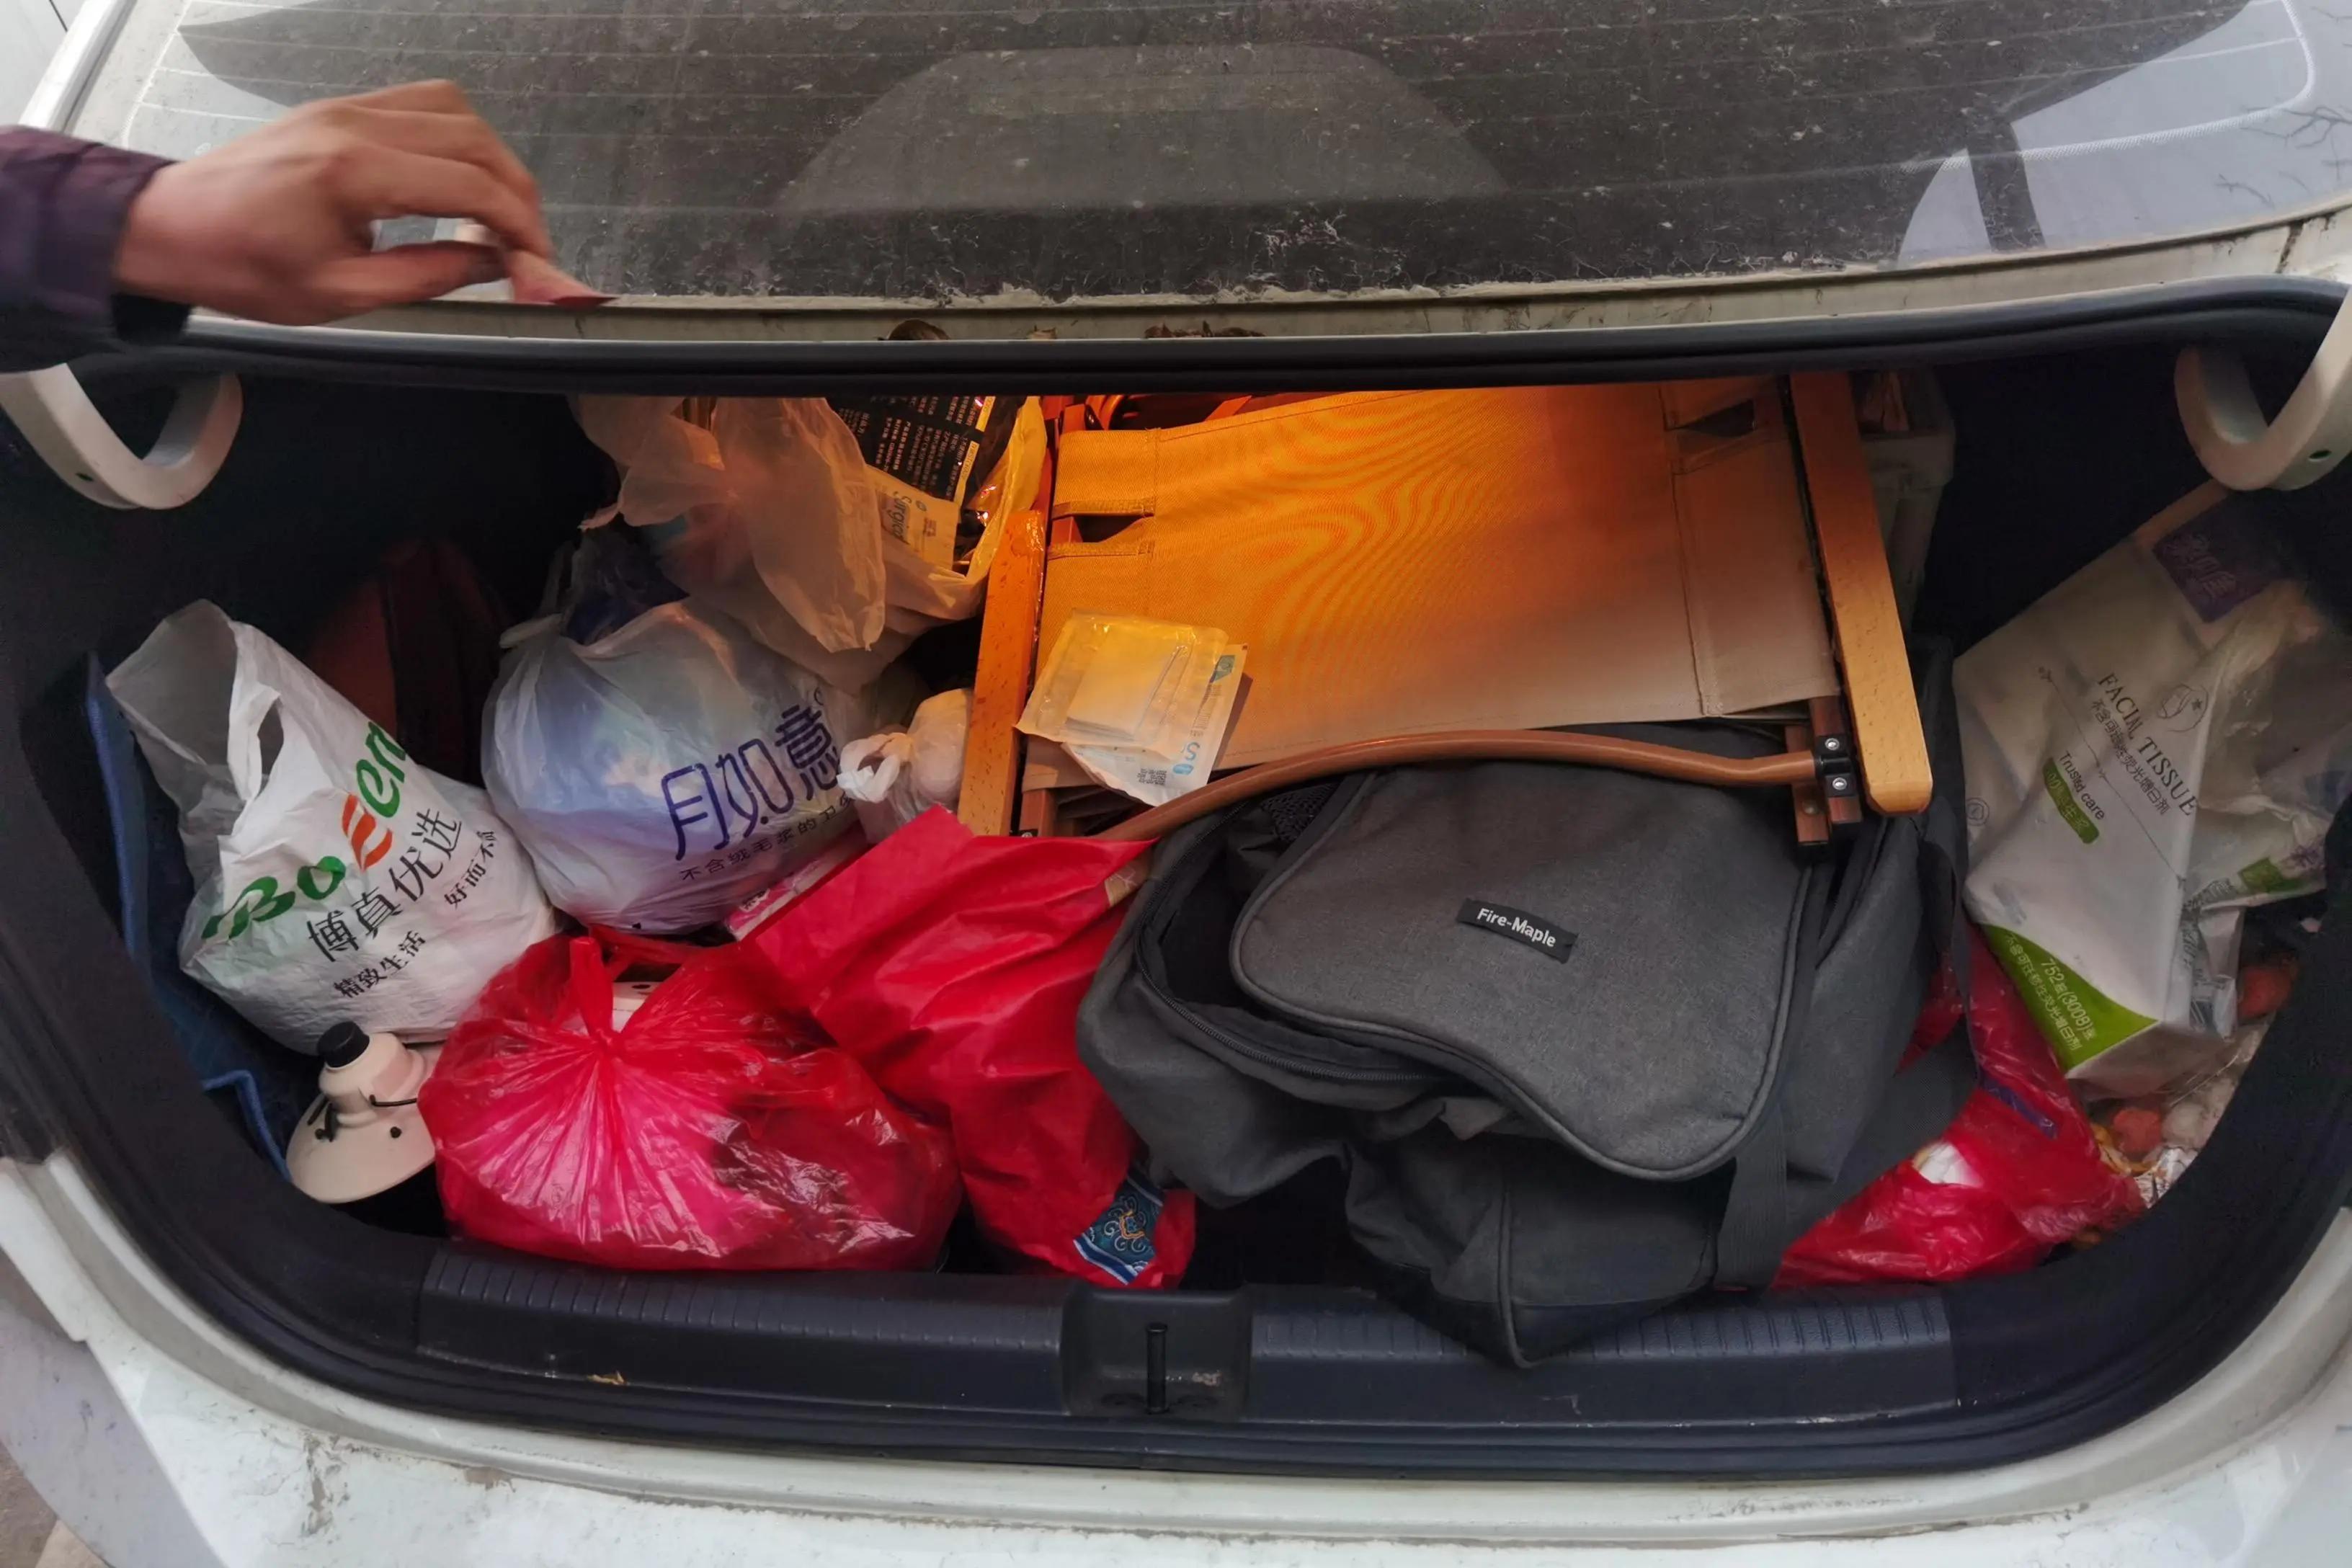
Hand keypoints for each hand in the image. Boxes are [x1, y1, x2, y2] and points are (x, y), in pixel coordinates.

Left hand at [113, 81, 548, 324]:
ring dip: (492, 158)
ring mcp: (346, 108)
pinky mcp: (339, 109)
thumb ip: (429, 275)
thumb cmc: (245, 269)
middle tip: (529, 242)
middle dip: (517, 191)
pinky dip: (458, 138)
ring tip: (499, 211)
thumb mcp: (342, 293)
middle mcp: (355, 124)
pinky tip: (458, 181)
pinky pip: (420, 104)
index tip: (538, 261)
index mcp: (354, 172)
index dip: (519, 225)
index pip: (469, 184)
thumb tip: (495, 263)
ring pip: (453, 110)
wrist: (172, 227)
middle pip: (473, 138)